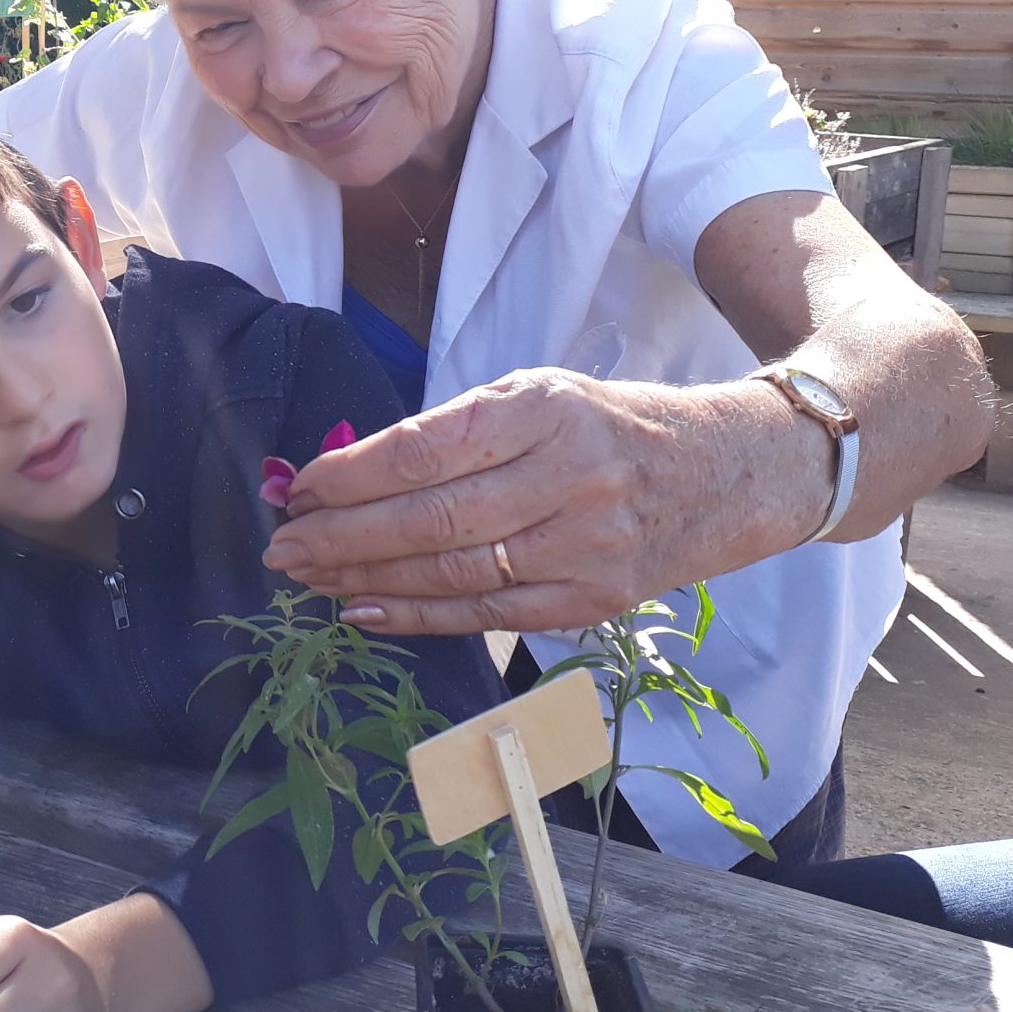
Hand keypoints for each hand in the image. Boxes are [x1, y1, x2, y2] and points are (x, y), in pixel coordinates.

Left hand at [258, 371, 824, 634]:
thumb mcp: (538, 395)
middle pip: (432, 519)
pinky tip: (363, 611)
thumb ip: (453, 430)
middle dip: (342, 537)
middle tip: (282, 546)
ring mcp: (585, 546)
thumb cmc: (609, 425)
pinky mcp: (594, 600)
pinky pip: (487, 616)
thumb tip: (347, 470)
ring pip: (453, 575)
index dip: (353, 475)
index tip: (300, 486)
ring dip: (366, 582)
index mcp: (544, 411)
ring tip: (308, 577)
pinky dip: (417, 617)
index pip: (426, 449)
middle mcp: (568, 478)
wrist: (729, 472)